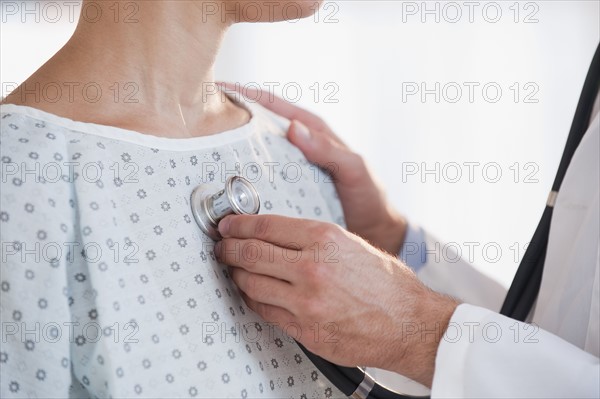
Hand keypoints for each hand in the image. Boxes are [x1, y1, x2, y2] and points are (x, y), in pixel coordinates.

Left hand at [215, 214, 458, 386]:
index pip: (266, 226)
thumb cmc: (387, 284)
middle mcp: (312, 268)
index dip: (239, 225)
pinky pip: (264, 311)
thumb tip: (277, 235)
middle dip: (228, 248)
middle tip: (222, 246)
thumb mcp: (351, 244)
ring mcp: (306, 301)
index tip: (229, 226)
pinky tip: (252, 293)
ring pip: (251, 284)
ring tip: (234, 270)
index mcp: (325, 238)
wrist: (410, 323)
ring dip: (236, 275)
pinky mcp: (305, 329)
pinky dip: (252, 299)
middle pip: (251, 254)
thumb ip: (313, 239)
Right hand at [219, 83, 406, 254]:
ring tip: (202, 154)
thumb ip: (329, 150)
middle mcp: (297, 149)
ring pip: (254, 156)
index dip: (247, 95)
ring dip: (232, 155)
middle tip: (200, 123)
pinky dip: (242, 183)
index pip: (275, 105)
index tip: (219, 88)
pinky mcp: (285, 194)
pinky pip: (259, 183)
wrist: (373, 232)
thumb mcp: (354, 169)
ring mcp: (289, 172)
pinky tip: (224, 191)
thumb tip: (293, 128)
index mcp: (313, 134)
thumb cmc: (369, 197)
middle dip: (231, 121)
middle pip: (258, 128)